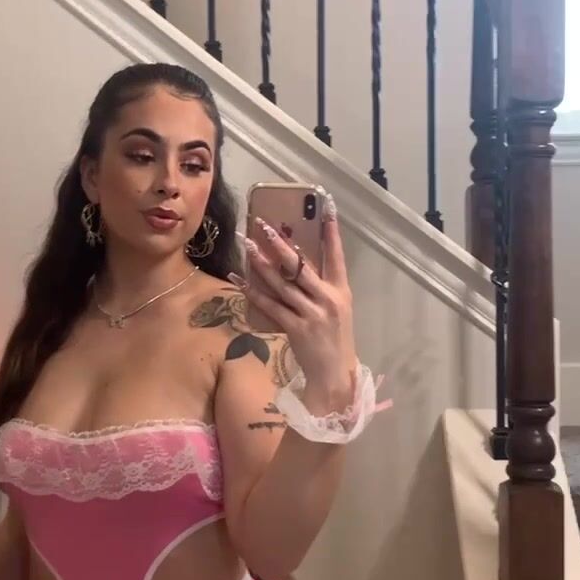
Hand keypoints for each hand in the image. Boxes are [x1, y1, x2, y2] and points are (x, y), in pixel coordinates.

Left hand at [229, 191, 356, 399]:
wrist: (333, 374)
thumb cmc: (334, 339)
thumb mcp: (336, 309)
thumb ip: (320, 287)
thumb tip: (294, 262)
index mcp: (340, 290)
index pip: (336, 255)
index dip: (331, 231)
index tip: (326, 206)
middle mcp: (327, 298)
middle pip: (300, 265)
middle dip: (279, 243)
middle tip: (262, 225)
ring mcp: (312, 314)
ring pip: (281, 283)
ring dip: (260, 263)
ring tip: (246, 245)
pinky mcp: (296, 328)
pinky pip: (270, 305)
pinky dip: (253, 291)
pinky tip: (239, 279)